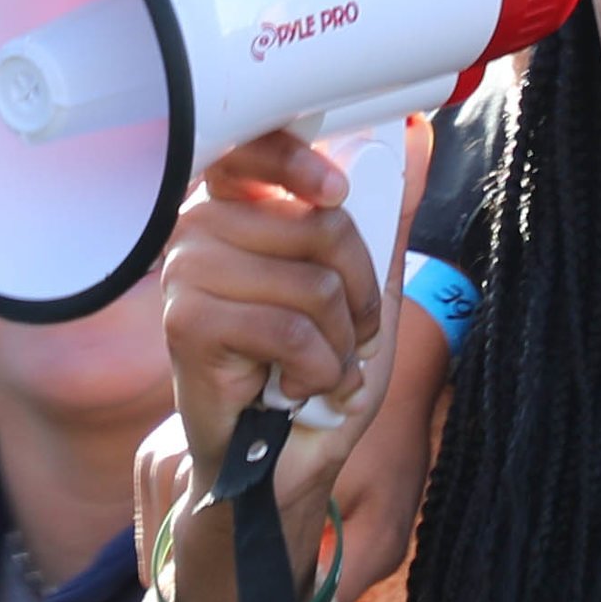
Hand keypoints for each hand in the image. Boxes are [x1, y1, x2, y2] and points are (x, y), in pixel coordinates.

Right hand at [153, 126, 386, 497]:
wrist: (277, 463)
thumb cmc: (314, 374)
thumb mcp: (364, 290)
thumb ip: (382, 216)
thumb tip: (414, 137)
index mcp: (238, 208)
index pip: (258, 147)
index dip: (301, 161)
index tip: (337, 192)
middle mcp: (201, 228)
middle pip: (321, 226)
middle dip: (359, 298)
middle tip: (347, 337)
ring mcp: (186, 273)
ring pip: (313, 284)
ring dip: (339, 344)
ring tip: (318, 368)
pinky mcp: (187, 323)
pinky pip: (289, 330)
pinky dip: (317, 372)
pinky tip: (294, 389)